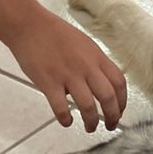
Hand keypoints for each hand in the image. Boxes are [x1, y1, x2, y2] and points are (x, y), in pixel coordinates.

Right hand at [8, 12, 127, 130]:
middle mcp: (86, 66)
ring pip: (88, 106)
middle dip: (113, 116)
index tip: (119, 110)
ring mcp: (67, 75)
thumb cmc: (54, 33)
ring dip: (92, 122)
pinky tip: (66, 121)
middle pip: (108, 97)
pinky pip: (61, 108)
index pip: (119, 82)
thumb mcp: (83, 43)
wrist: (30, 25)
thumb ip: (94, 63)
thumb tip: (100, 84)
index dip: (122, 101)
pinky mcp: (49, 83)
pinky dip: (66, 119)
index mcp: (96, 56)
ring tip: (90, 127)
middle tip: (110, 125)